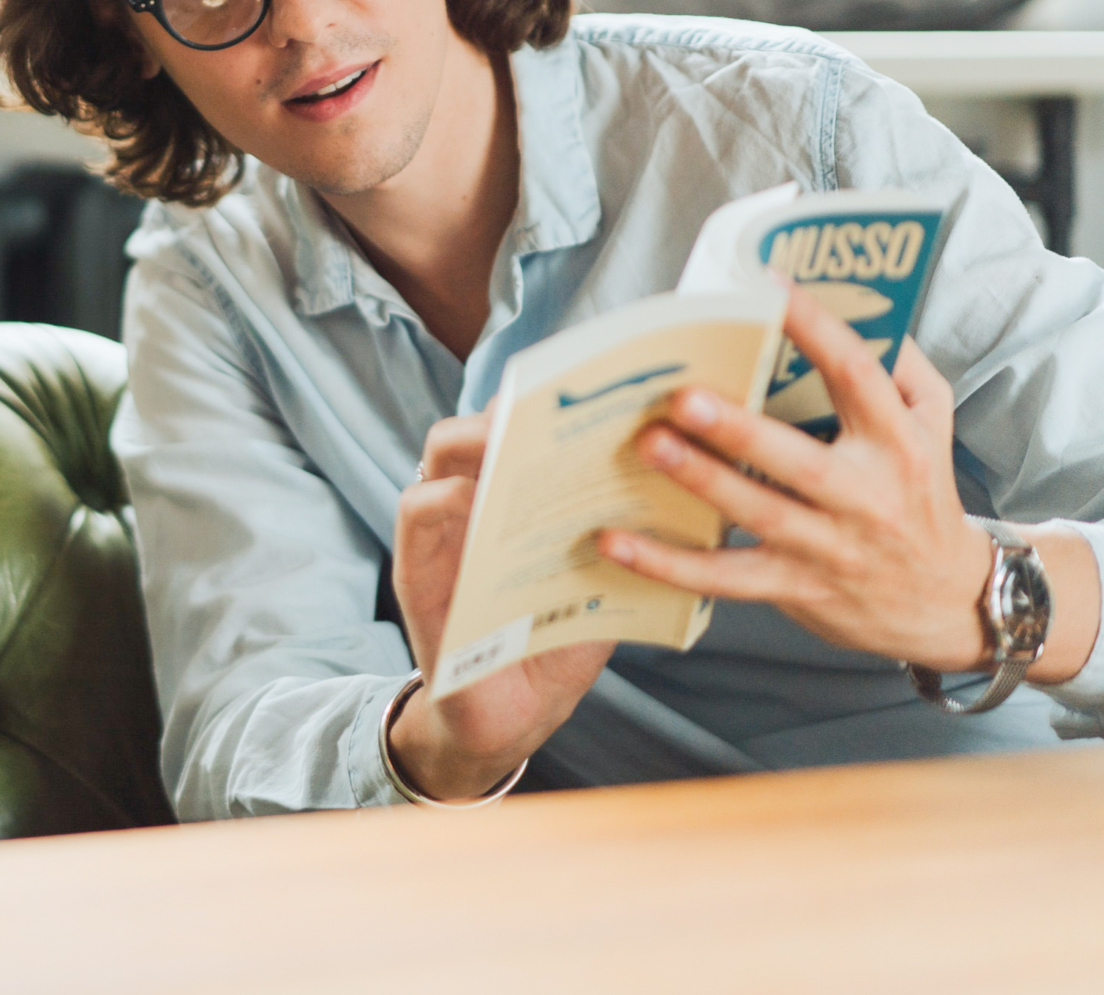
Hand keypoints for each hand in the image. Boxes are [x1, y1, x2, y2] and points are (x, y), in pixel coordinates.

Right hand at [387, 413, 613, 799]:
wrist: (515, 719)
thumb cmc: (558, 645)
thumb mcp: (602, 582)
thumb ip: (625, 538)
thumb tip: (688, 488)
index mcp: (516, 498)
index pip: (523, 426)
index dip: (552, 400)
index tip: (596, 385)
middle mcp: (473, 502)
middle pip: (483, 421)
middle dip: (516, 404)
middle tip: (558, 403)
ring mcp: (440, 532)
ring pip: (441, 452)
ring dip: (480, 438)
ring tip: (521, 438)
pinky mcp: (416, 569)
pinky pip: (418, 510)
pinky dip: (449, 496)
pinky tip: (484, 500)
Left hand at [598, 285, 992, 671]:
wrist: (947, 603)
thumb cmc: (923, 497)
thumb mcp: (933, 426)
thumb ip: (902, 368)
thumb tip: (867, 307)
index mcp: (899, 444)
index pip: (858, 376)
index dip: (816, 329)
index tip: (767, 286)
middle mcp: (867, 496)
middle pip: (800, 461)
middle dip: (740, 431)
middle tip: (683, 398)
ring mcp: (831, 547)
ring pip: (759, 514)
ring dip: (700, 482)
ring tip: (648, 446)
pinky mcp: (796, 587)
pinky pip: (725, 577)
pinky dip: (668, 563)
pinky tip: (615, 540)